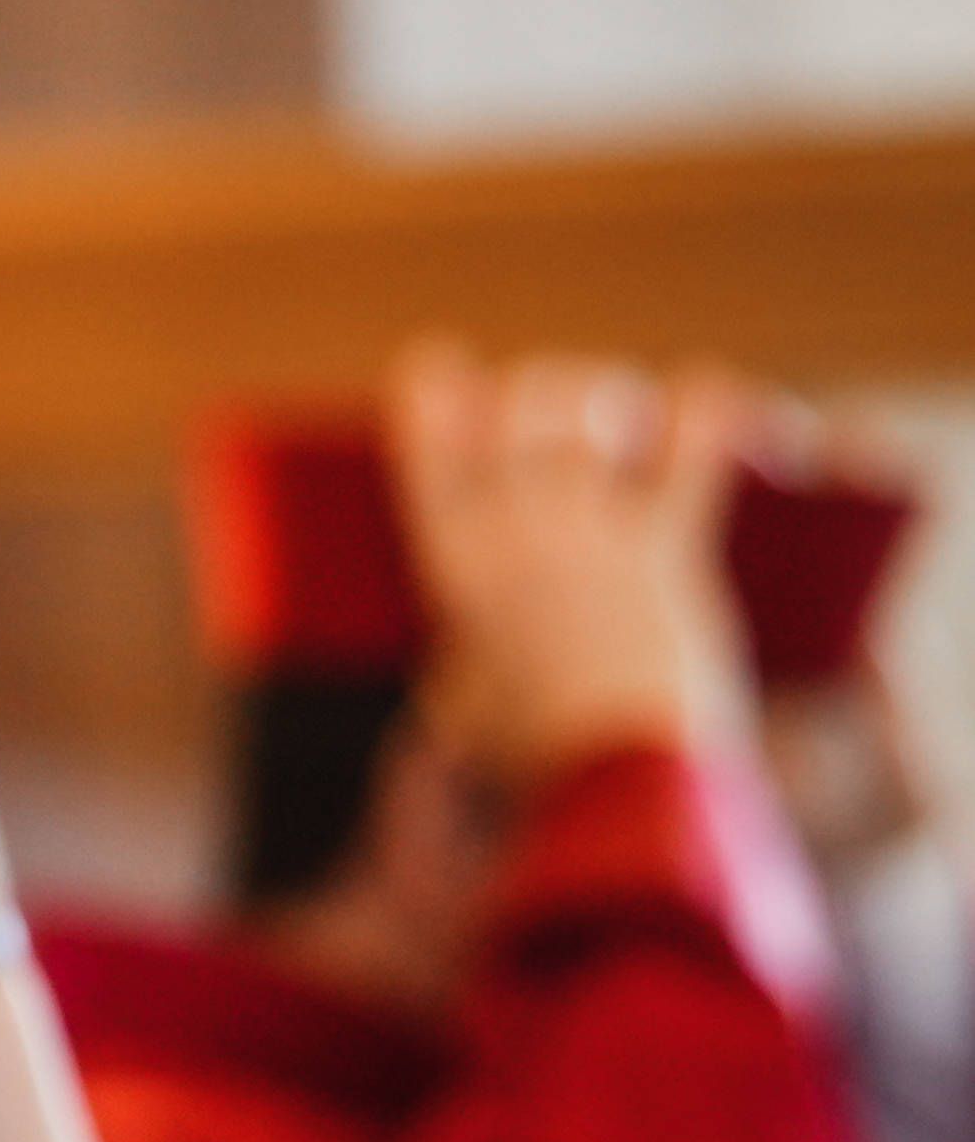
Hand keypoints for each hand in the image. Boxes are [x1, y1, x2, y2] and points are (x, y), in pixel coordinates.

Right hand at [393, 339, 755, 790]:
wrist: (611, 778)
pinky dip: (709, 415)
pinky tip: (715, 394)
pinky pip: (693, 453)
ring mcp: (590, 528)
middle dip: (542, 388)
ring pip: (594, 407)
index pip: (426, 431)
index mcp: (447, 555)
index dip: (434, 384)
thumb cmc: (531, 757)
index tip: (442, 364)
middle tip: (561, 402)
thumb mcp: (461, 709)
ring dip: (608, 395)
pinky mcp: (667, 549)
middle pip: (522, 400)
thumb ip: (459, 667)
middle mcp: (513, 522)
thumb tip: (460, 665)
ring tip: (623, 410)